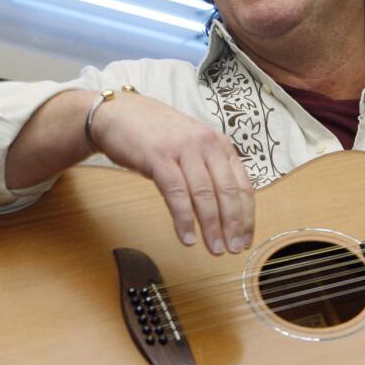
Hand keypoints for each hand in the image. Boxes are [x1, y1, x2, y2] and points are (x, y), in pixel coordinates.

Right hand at [90, 92, 254, 254]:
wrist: (118, 114)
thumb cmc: (157, 135)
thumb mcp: (192, 147)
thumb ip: (210, 170)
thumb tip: (226, 208)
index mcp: (219, 144)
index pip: (242, 185)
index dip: (246, 215)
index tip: (246, 239)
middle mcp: (206, 144)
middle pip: (227, 191)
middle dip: (233, 225)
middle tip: (234, 250)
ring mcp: (183, 149)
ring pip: (204, 195)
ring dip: (211, 227)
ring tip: (215, 249)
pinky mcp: (159, 157)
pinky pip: (176, 193)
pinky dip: (184, 219)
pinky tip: (187, 238)